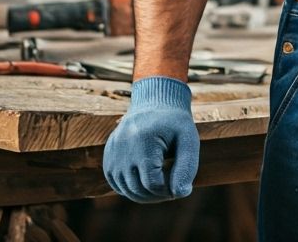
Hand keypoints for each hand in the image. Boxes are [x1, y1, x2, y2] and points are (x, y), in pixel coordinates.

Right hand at [103, 75, 198, 202]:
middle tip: (172, 187)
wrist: (155, 101)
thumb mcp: (188, 139)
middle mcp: (123, 147)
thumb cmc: (175, 123)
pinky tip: (146, 179)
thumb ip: (187, 166)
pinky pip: (117, 184)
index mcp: (143, 141)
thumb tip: (180, 193)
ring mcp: (112, 152)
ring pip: (126, 190)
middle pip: (138, 190)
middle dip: (157, 195)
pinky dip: (131, 187)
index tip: (180, 184)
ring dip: (145, 193)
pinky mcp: (108, 156)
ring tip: (162, 183)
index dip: (168, 190)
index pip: (153, 184)